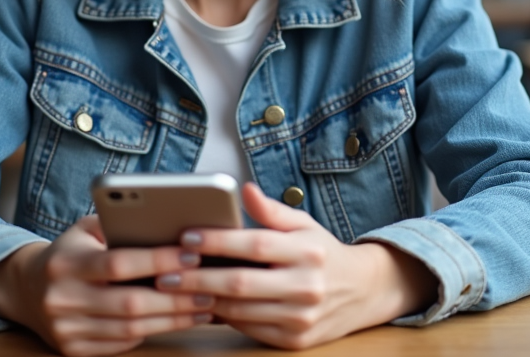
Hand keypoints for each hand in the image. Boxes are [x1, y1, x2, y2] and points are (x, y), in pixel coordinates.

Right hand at [0, 215, 214, 355]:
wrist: (24, 290)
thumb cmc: (68, 253)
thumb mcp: (83, 230)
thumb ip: (118, 224)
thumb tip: (168, 221)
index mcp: (65, 263)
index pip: (118, 263)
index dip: (158, 260)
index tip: (193, 253)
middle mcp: (62, 299)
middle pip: (129, 303)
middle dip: (176, 297)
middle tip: (210, 287)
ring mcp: (66, 330)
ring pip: (131, 329)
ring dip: (174, 319)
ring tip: (204, 306)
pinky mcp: (73, 350)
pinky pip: (122, 344)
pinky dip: (155, 332)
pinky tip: (179, 320)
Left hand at [155, 182, 436, 349]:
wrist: (364, 291)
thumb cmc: (322, 252)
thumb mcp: (303, 224)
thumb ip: (271, 210)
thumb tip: (243, 189)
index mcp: (307, 251)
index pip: (254, 244)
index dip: (217, 240)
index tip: (186, 236)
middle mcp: (307, 285)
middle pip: (240, 283)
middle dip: (198, 277)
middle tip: (166, 272)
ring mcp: (302, 318)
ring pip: (241, 310)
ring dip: (204, 300)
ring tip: (176, 290)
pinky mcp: (296, 341)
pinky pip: (250, 329)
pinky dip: (224, 318)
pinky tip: (203, 306)